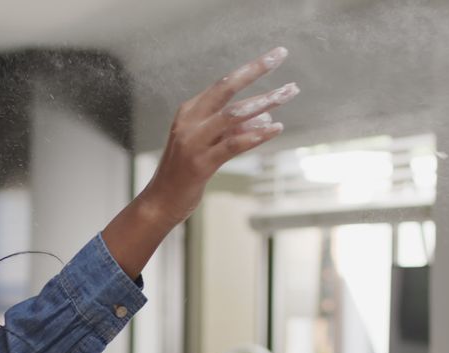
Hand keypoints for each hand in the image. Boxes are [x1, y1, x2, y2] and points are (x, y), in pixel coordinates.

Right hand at [141, 47, 298, 225]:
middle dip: (255, 70)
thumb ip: (234, 129)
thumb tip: (265, 117)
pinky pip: (233, 145)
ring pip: (233, 114)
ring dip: (263, 102)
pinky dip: (256, 135)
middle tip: (279, 55)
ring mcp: (193, 142)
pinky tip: (276, 128)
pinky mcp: (200, 164)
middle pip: (226, 88)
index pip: (224, 85)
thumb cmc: (185, 172)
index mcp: (189, 112)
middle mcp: (189, 122)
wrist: (160, 202)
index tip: (275, 55)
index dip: (250, 69)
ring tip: (288, 92)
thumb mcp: (210, 144)